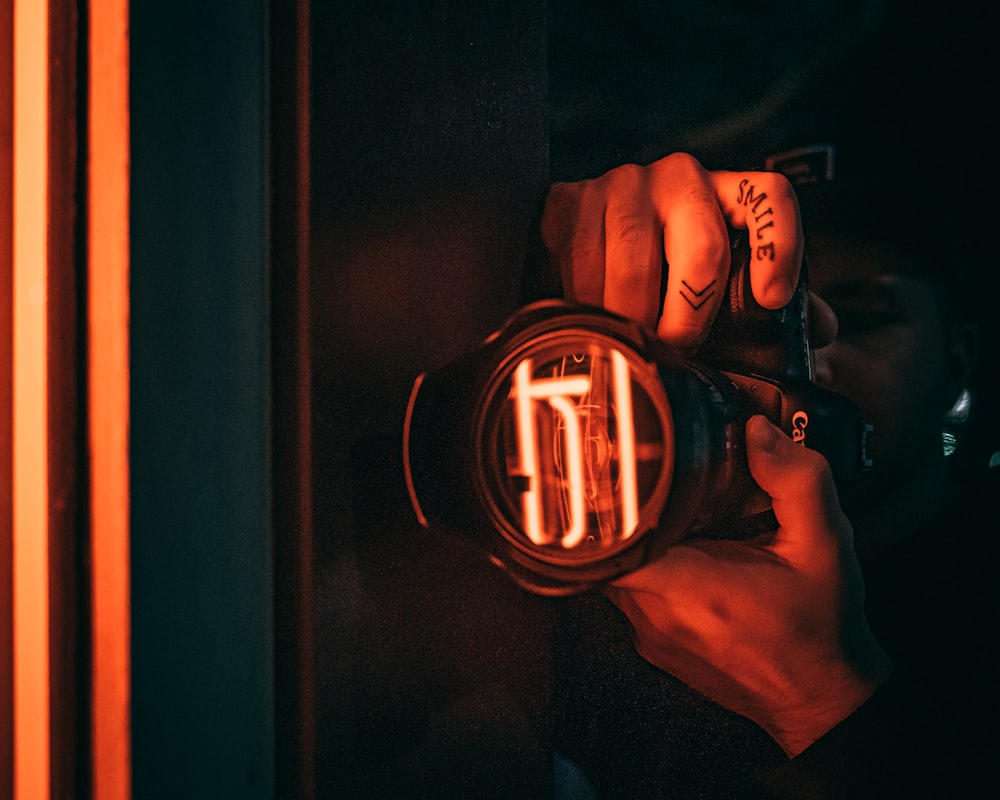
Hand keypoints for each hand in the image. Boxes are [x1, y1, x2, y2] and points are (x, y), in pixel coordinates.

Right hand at [541, 153, 805, 349]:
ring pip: (636, 264)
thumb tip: (821, 331)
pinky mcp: (570, 200)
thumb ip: (761, 302)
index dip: (778, 247)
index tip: (773, 299)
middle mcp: (678, 178)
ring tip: (631, 343)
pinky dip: (587, 302)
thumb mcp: (711, 282)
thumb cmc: (653, 270)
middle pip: (702, 247)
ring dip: (633, 317)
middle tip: (677, 349)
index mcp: (725, 194)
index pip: (769, 200)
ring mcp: (621, 184)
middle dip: (690, 314)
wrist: (566, 246)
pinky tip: (591, 317)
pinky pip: (582, 262)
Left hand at [604, 415, 892, 756]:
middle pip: (606, 547)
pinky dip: (648, 568)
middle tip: (651, 485)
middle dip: (625, 512)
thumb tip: (759, 435)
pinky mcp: (655, 645)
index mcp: (687, 587)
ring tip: (670, 517)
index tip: (618, 472)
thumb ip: (796, 480)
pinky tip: (681, 554)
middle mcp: (656, 615)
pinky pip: (631, 594)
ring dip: (637, 541)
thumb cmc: (821, 628)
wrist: (822, 699)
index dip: (608, 500)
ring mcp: (650, 634)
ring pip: (616, 570)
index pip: (611, 538)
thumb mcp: (825, 543)